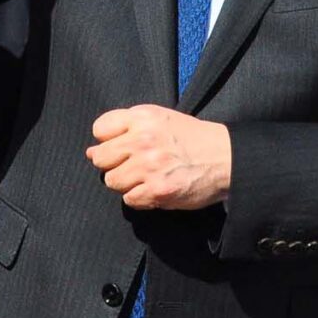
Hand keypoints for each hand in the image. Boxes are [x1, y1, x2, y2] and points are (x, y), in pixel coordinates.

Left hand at [87, 105, 232, 209]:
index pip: (100, 129)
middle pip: (101, 158)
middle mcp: (142, 140)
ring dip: (126, 182)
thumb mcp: (161, 118)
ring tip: (145, 177)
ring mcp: (148, 167)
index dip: (107, 140)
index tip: (121, 146)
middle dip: (113, 164)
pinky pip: (129, 199)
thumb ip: (127, 127)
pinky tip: (154, 189)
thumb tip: (91, 151)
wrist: (226, 158)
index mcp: (143, 117)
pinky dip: (139, 197)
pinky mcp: (156, 191)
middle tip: (132, 165)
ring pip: (112, 181)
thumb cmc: (192, 138)